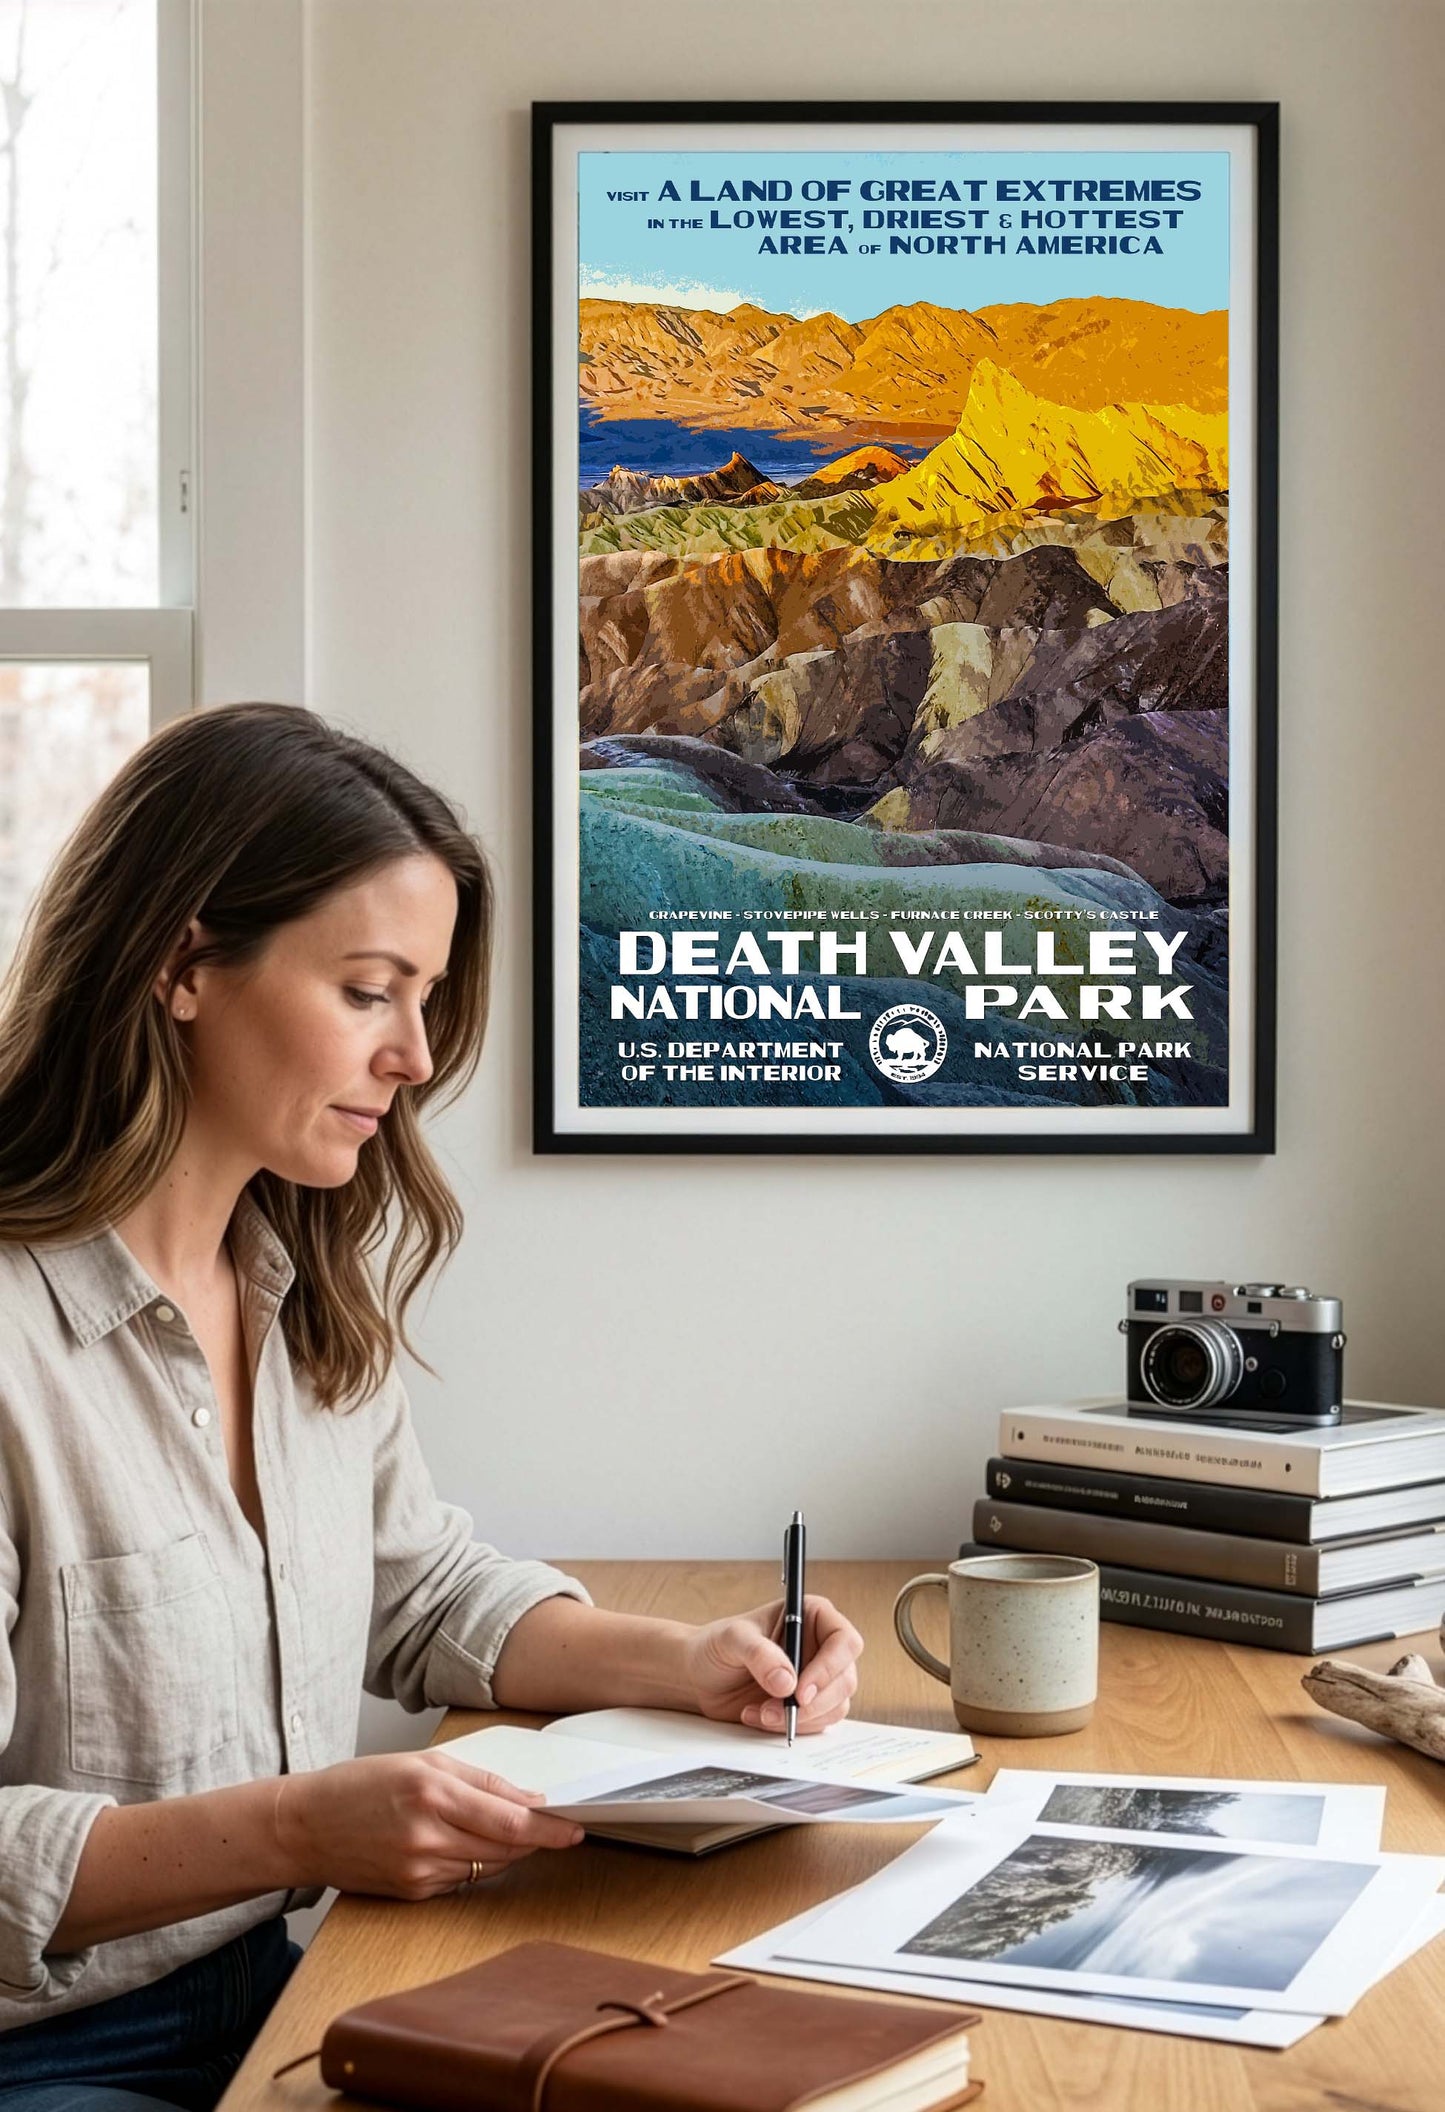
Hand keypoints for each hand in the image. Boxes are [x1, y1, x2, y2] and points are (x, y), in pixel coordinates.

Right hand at [274, 1750, 584, 1900]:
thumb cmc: (360, 1785)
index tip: (575, 1829)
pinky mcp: (412, 1892)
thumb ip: (479, 1781)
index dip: (548, 1828)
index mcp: (431, 1793)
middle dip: (534, 1839)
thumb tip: (529, 1799)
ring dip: (505, 1850)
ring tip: (505, 1830)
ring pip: (486, 1866)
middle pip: (503, 1847)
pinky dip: (472, 1863)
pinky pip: (461, 1880)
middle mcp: (426, 1836)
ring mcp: (418, 1870)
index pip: (508, 1819)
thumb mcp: (422, 1763)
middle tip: (556, 1828)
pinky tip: (461, 1845)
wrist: (305, 1826)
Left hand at [681, 1594, 862, 1735]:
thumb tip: (787, 1682)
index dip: (829, 1668)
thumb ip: (758, 1654)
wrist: (700, 1676)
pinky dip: (790, 1726)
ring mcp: (817, 1677)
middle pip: (845, 1679)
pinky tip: (759, 1716)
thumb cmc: (716, 1646)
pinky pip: (818, 1723)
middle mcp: (821, 1646)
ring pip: (835, 1706)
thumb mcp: (732, 1639)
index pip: (844, 1641)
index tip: (800, 1691)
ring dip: (799, 1718)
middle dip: (813, 1702)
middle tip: (778, 1710)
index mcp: (811, 1616)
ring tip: (760, 1712)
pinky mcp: (808, 1704)